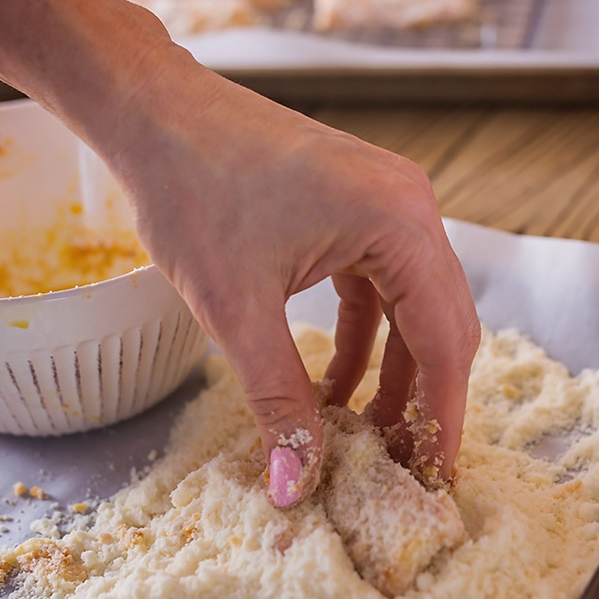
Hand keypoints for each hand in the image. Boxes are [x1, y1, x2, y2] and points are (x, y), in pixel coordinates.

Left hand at [100, 45, 480, 504]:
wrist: (152, 111)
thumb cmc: (191, 190)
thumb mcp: (236, 310)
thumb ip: (277, 401)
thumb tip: (296, 487)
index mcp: (400, 225)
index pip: (446, 342)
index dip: (440, 419)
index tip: (432, 480)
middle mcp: (410, 208)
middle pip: (440, 325)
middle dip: (420, 401)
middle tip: (399, 469)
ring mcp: (386, 202)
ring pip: (410, 310)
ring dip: (390, 373)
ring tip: (362, 437)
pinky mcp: (356, 207)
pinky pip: (376, 287)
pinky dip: (361, 338)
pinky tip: (331, 385)